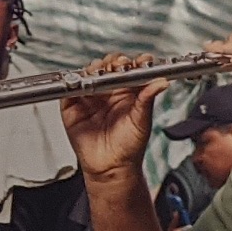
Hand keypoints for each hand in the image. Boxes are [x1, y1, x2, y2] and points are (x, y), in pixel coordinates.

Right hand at [56, 53, 164, 180]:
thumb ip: (148, 98)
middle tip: (118, 64)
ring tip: (100, 71)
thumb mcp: (142, 120)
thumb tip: (161, 81)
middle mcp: (108, 93)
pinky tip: (83, 83)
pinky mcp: (72, 108)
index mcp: (127, 93)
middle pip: (107, 67)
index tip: (139, 61)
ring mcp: (90, 99)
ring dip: (93, 69)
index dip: (132, 63)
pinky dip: (74, 83)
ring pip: (88, 75)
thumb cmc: (129, 147)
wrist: (112, 168)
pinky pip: (70, 90)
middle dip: (112, 62)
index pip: (128, 70)